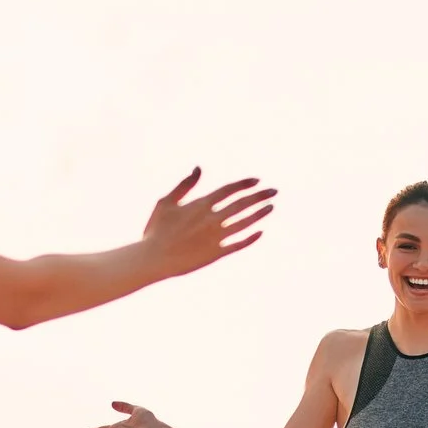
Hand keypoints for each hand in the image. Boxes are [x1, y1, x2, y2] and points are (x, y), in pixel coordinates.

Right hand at [141, 169, 276, 277]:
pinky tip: (260, 232)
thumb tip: (198, 168)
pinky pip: (238, 244)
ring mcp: (216, 237)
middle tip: (274, 191)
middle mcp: (212, 219)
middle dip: (260, 196)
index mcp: (200, 204)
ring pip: (244, 223)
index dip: (245, 184)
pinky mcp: (216, 253)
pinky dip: (250, 238)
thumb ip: (185, 185)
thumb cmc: (156, 230)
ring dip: (259, 214)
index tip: (258, 180)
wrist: (153, 259)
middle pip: (242, 204)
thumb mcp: (166, 202)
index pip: (229, 190)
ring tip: (271, 207)